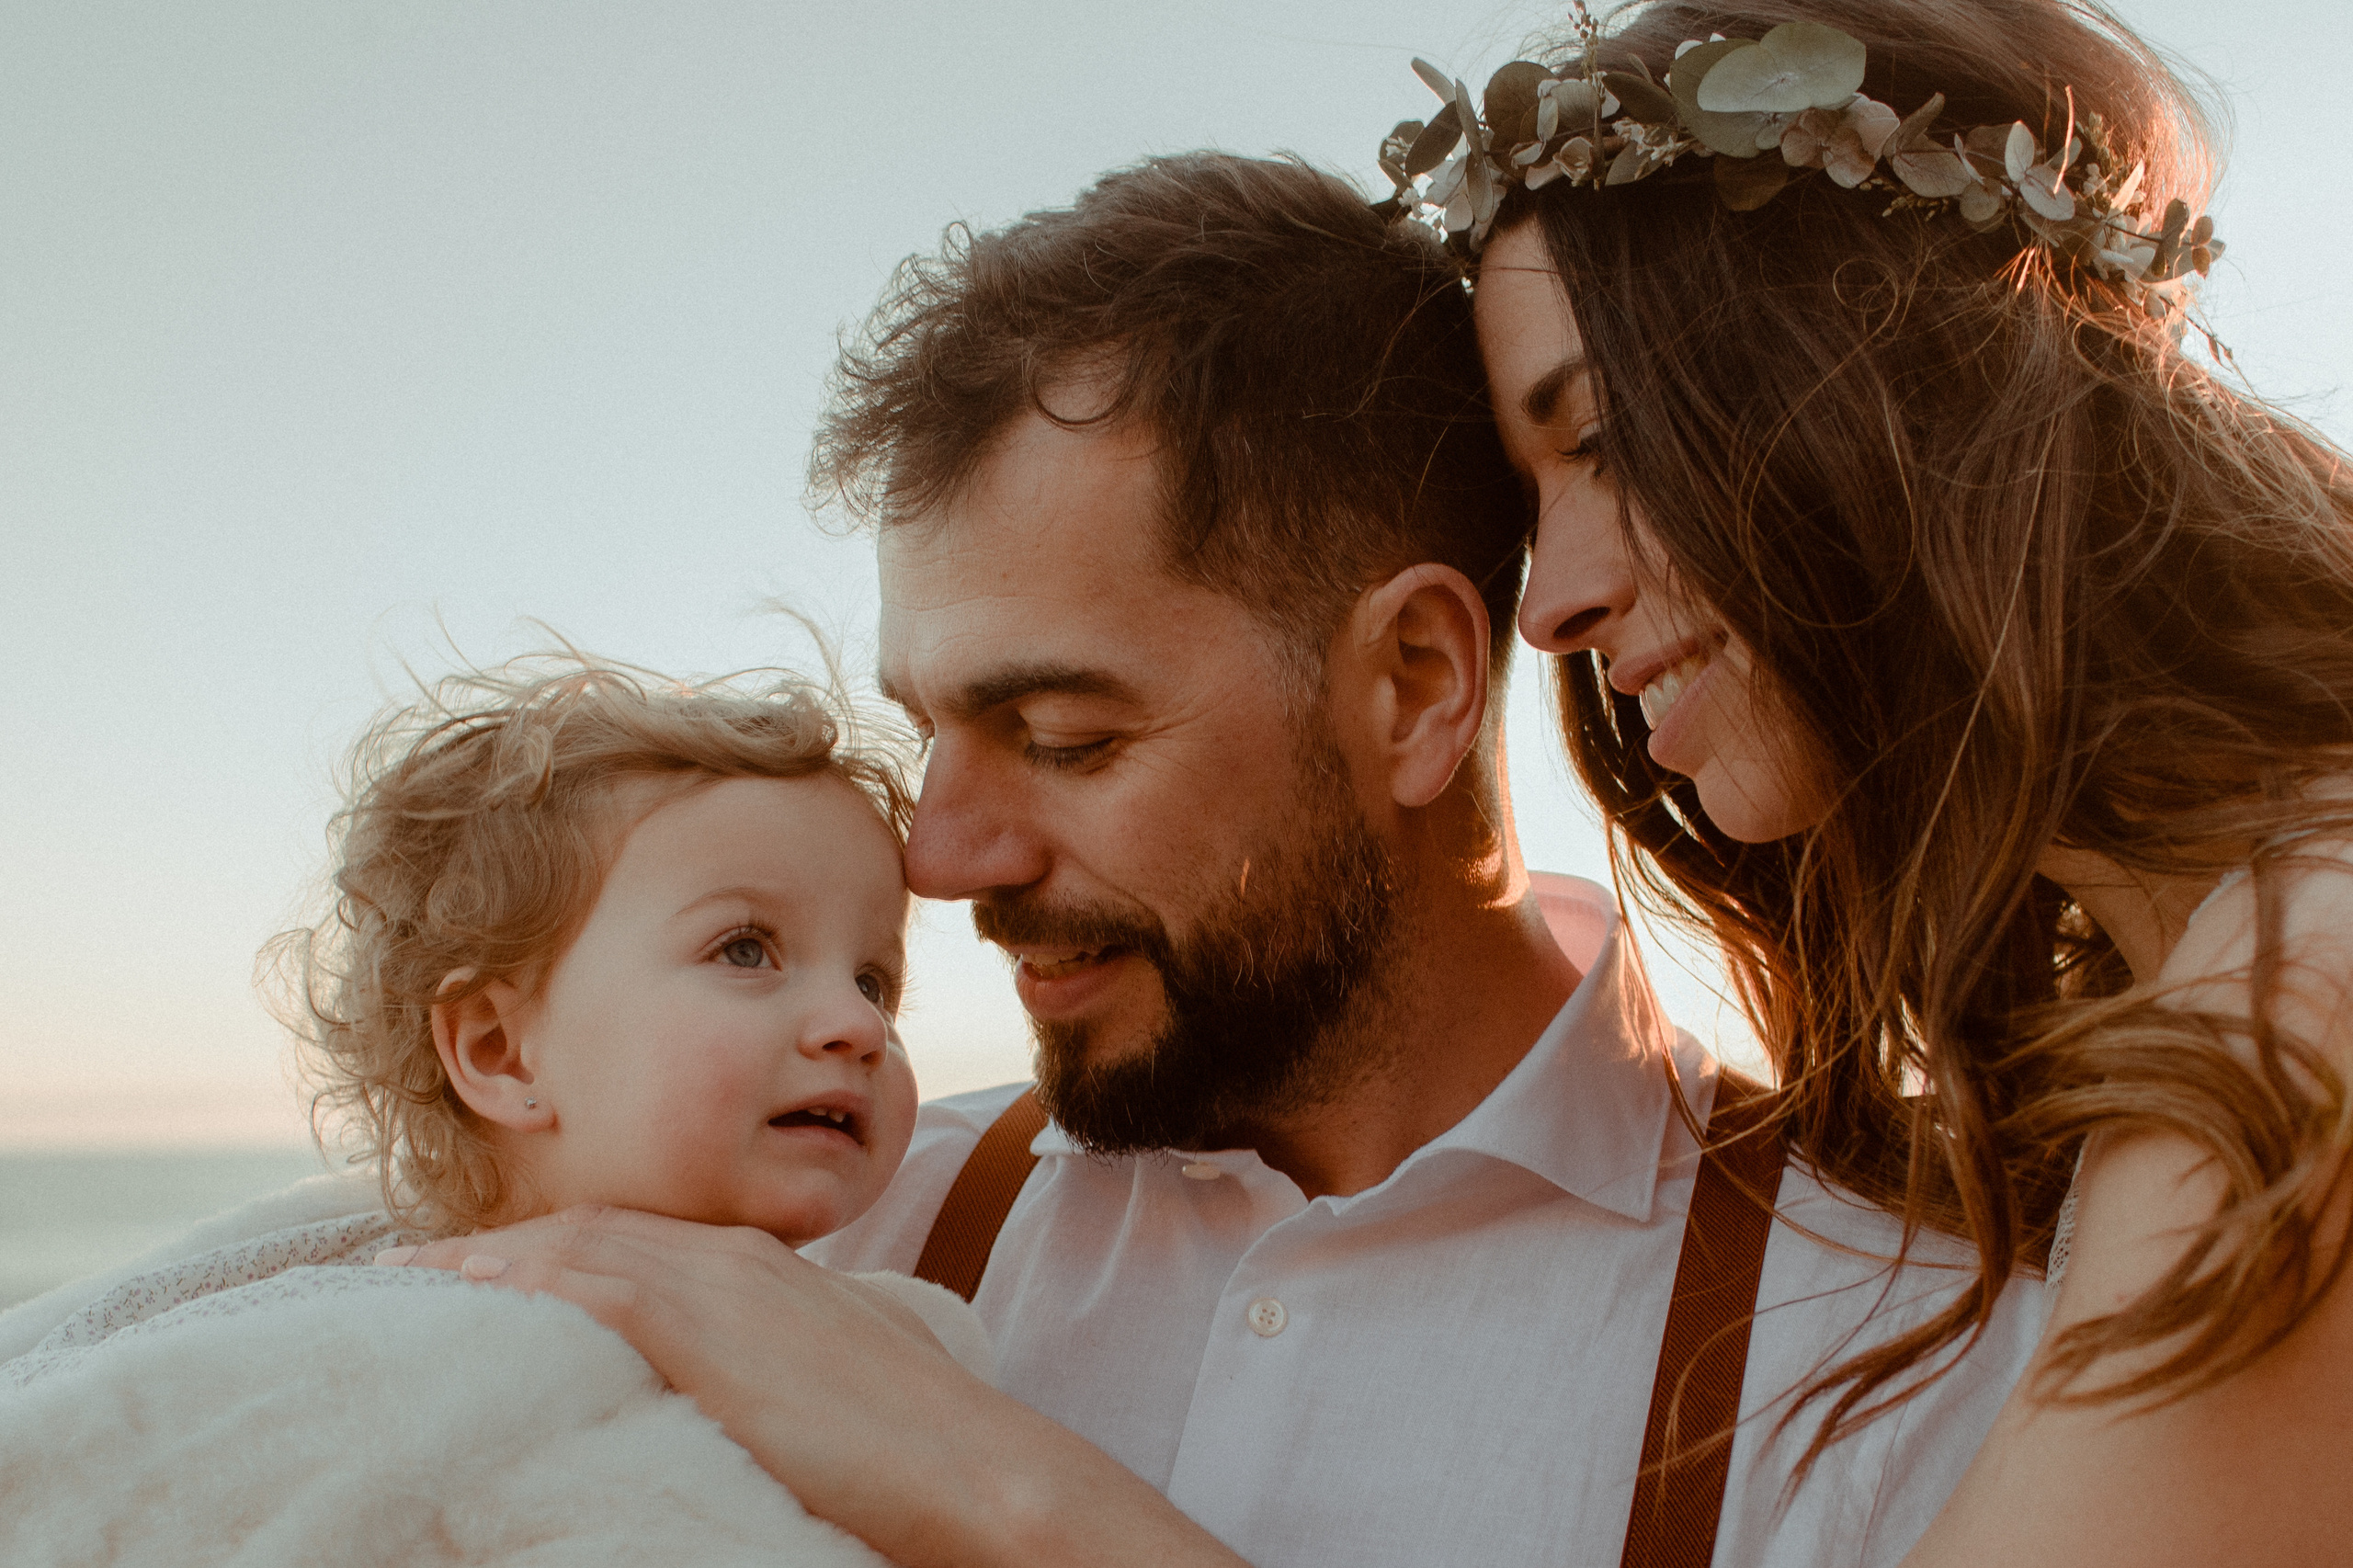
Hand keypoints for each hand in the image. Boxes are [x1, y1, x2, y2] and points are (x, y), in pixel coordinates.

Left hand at [382, 1208, 1248, 1567]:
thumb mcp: (829, 1378)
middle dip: (497, 1246)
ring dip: (485, 1259)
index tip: (485, 1271)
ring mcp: (719, 1286)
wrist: (973, 1466)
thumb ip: (764, 1366)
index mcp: (762, 1266)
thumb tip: (722, 1396)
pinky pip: (588, 1287)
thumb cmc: (915, 1446)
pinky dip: (516, 1282)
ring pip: (574, 1248)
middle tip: (411, 1268)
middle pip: (587, 1231)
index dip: (550, 1251)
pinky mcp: (706, 1332)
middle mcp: (731, 1257)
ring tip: (406, 1279)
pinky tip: (459, 1295)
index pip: (631, 1240)